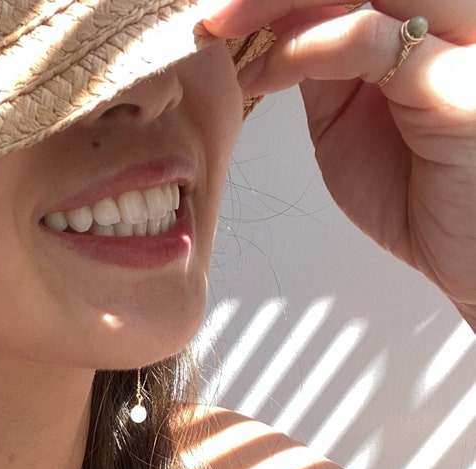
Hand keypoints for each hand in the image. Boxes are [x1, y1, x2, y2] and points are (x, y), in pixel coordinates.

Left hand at [203, 1, 475, 324]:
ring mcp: (454, 39)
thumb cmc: (415, 195)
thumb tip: (269, 39)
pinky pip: (367, 40)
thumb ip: (319, 73)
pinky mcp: (449, 80)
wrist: (468, 250)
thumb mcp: (346, 125)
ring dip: (278, 0)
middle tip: (212, 12)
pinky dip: (303, 50)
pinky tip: (263, 75)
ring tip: (223, 29)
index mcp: (415, 23)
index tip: (218, 12)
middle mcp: (442, 17)